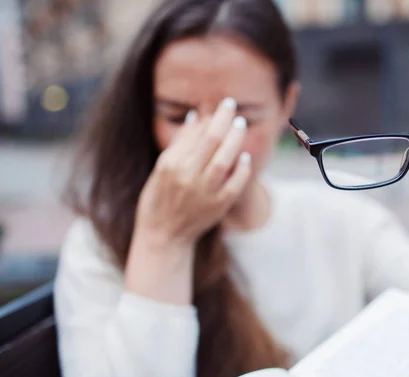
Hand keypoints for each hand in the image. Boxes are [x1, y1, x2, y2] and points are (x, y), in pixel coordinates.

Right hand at [136, 97, 250, 244]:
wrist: (163, 235)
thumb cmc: (159, 197)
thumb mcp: (162, 168)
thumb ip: (180, 142)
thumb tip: (196, 116)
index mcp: (171, 165)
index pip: (198, 134)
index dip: (213, 117)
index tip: (224, 106)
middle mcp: (187, 177)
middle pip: (212, 141)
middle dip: (225, 120)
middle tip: (233, 107)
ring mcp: (204, 193)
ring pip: (224, 160)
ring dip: (235, 140)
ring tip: (240, 125)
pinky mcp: (217, 207)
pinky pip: (234, 185)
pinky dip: (242, 170)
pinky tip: (246, 157)